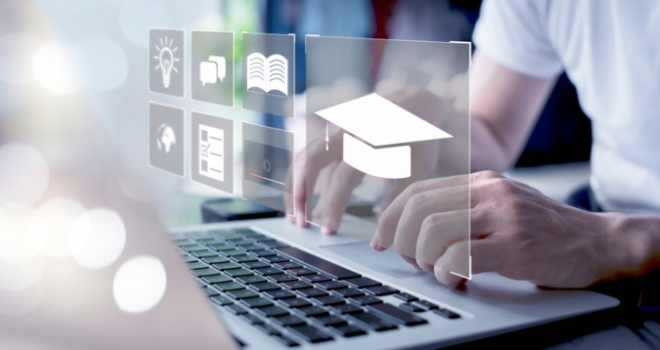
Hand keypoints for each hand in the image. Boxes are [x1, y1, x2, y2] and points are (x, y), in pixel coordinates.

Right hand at [288, 88, 450, 232]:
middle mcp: (349, 129)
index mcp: (373, 139)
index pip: (344, 176)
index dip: (333, 205)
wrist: (416, 104)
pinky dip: (301, 177)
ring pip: (304, 155)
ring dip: (295, 187)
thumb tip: (379, 243)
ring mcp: (336, 127)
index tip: (329, 230)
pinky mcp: (330, 130)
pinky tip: (301, 202)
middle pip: (312, 160)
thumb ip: (397, 202)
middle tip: (300, 224)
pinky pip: (308, 154)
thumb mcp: (419, 169)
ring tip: (294, 217)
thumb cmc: (421, 141)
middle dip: (300, 193)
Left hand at [370, 171, 643, 287]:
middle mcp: (489, 192)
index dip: (389, 217)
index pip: (417, 191)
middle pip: (418, 209)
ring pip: (433, 231)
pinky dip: (445, 272)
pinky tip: (454, 279)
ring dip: (422, 257)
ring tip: (435, 270)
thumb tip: (409, 227)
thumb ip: (461, 208)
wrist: (595, 242)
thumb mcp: (500, 205)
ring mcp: (503, 216)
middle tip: (409, 260)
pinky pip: (460, 256)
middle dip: (401, 240)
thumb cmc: (542, 230)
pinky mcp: (515, 245)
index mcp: (480, 181)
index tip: (380, 239)